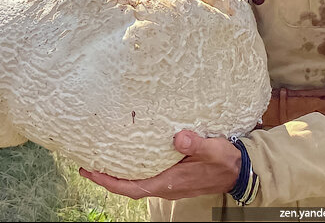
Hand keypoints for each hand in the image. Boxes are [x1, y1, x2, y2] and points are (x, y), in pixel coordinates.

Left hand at [79, 130, 240, 199]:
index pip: (133, 187)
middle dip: (106, 178)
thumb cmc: (225, 160)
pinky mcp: (173, 177)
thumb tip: (178, 137)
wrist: (239, 171)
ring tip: (99, 162)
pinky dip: (130, 170)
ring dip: (117, 175)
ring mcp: (169, 183)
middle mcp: (166, 186)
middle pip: (129, 186)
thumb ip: (196, 143)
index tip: (91, 173)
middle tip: (85, 166)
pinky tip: (124, 159)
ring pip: (136, 182)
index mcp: (170, 182)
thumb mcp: (213, 149)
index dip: (110, 182)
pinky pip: (145, 176)